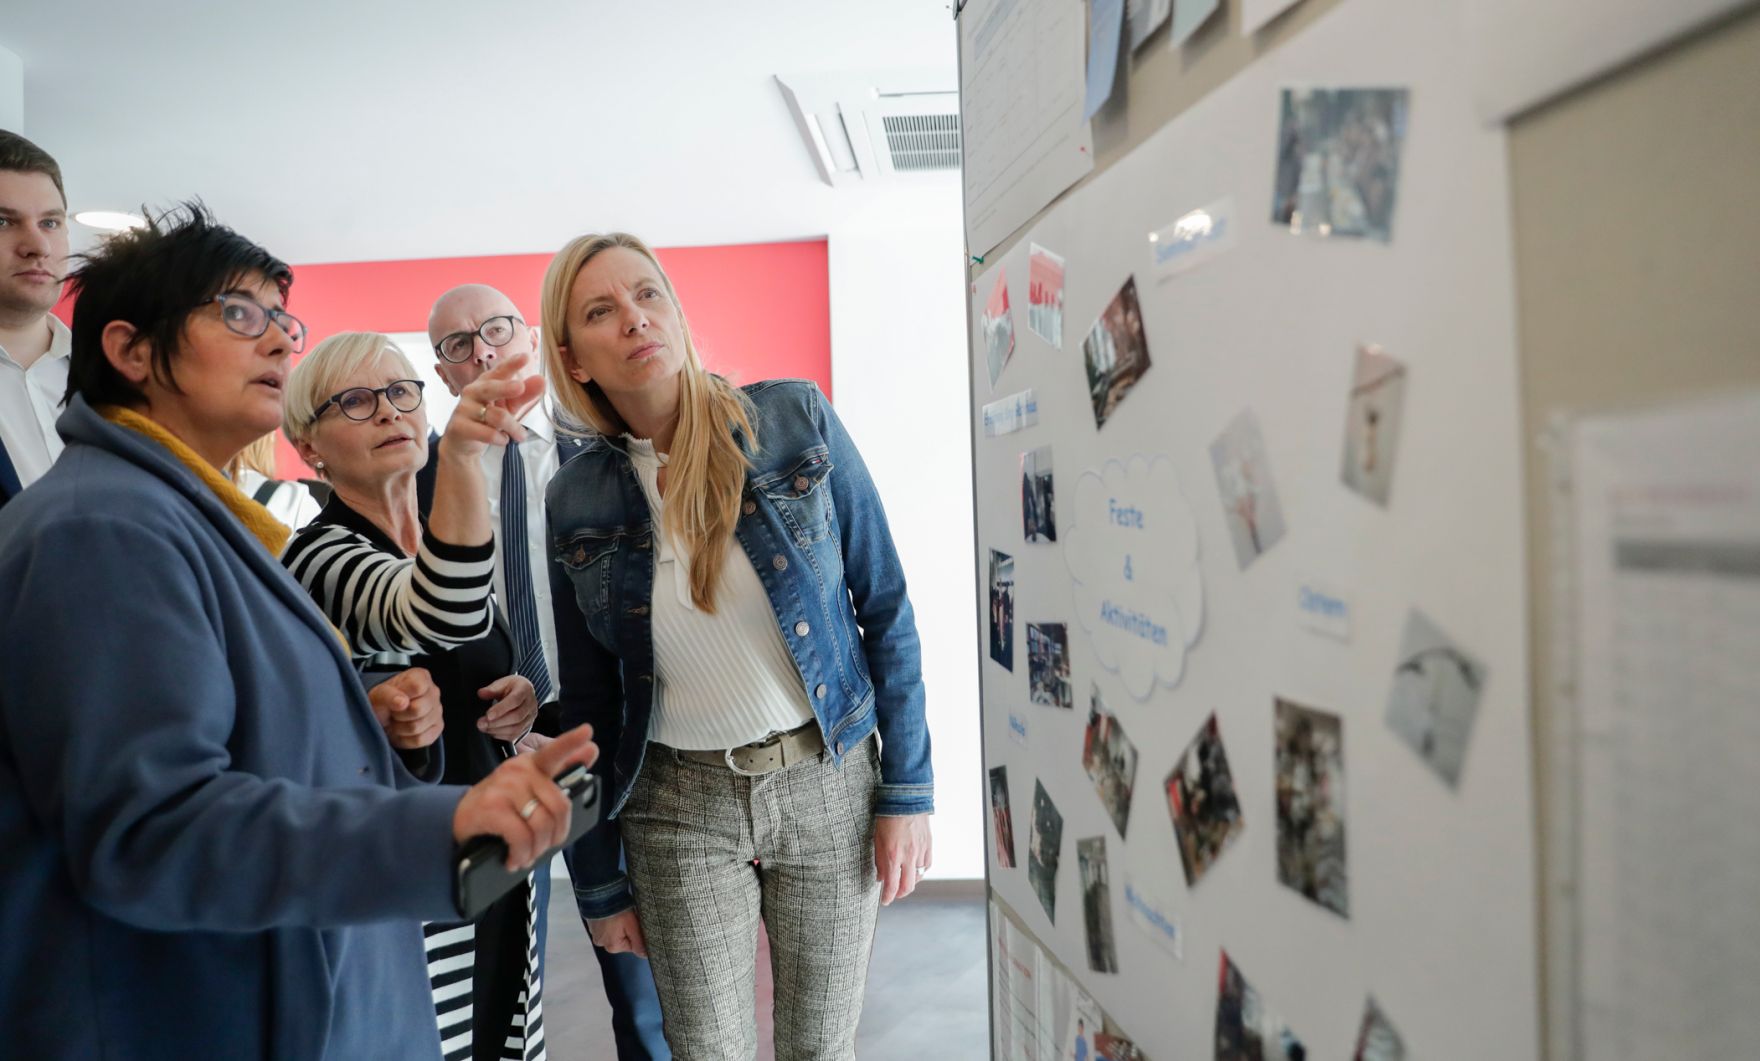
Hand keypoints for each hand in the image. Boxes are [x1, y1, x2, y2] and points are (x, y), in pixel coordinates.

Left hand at [367, 667, 443, 748]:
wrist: (384, 717)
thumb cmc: (383, 702)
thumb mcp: (378, 694)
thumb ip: (388, 694)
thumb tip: (402, 702)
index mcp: (421, 677)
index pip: (417, 687)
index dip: (401, 697)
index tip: (394, 699)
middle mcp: (434, 692)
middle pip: (418, 709)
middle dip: (399, 714)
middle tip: (393, 712)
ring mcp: (438, 711)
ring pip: (417, 727)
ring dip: (400, 728)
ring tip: (397, 721)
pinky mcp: (437, 728)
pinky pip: (420, 740)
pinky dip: (406, 739)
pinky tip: (403, 731)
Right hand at [438, 354, 546, 459]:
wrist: (463, 444)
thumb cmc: (487, 420)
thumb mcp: (509, 407)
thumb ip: (524, 395)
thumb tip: (542, 380)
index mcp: (486, 383)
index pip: (499, 371)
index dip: (511, 364)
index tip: (525, 356)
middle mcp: (473, 392)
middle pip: (490, 387)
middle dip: (505, 387)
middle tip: (520, 387)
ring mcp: (464, 408)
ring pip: (495, 415)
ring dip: (513, 427)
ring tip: (521, 435)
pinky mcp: (459, 426)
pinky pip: (485, 432)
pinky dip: (499, 438)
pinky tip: (503, 440)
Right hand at [453, 723, 597, 870]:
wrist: (459, 820)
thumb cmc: (499, 806)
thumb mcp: (529, 789)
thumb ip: (560, 772)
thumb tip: (591, 750)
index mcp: (532, 765)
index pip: (554, 751)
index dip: (571, 742)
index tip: (588, 732)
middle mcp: (519, 771)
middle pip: (559, 806)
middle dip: (556, 835)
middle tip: (544, 846)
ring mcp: (504, 787)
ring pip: (542, 824)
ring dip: (537, 849)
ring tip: (527, 855)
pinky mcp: (492, 807)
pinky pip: (521, 837)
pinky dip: (521, 854)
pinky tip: (514, 858)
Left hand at [477, 674, 538, 742]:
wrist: (522, 693)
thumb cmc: (512, 687)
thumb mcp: (502, 683)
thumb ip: (491, 689)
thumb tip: (481, 693)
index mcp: (525, 689)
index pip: (515, 700)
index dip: (501, 709)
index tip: (488, 715)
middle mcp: (530, 704)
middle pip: (516, 717)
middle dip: (497, 722)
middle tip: (481, 723)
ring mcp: (530, 716)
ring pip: (516, 728)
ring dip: (498, 730)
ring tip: (484, 727)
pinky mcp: (527, 726)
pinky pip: (515, 735)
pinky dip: (501, 735)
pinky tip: (492, 731)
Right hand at [587, 908, 647, 956]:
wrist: (600, 895)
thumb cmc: (618, 911)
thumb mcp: (633, 926)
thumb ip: (639, 943)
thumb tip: (645, 956)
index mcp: (613, 946)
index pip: (632, 945)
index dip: (636, 933)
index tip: (634, 923)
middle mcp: (602, 943)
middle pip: (622, 939)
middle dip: (626, 929)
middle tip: (626, 917)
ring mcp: (595, 934)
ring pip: (614, 932)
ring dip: (617, 925)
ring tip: (618, 914)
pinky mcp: (592, 925)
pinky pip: (605, 926)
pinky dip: (609, 921)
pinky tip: (611, 913)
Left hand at [874, 813, 932, 905]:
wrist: (906, 799)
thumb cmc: (887, 816)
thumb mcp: (877, 839)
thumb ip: (879, 861)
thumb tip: (881, 877)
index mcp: (893, 856)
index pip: (892, 886)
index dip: (888, 897)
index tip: (885, 901)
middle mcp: (908, 857)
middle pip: (908, 886)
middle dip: (900, 894)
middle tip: (894, 895)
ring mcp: (921, 851)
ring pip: (919, 876)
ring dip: (911, 882)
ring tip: (904, 881)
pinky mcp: (929, 844)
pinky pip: (927, 864)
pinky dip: (921, 870)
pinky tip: (916, 869)